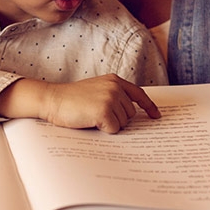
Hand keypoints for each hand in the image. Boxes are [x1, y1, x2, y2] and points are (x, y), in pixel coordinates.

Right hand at [0, 74, 161, 132]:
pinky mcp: (105, 110)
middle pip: (131, 113)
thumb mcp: (96, 90)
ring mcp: (111, 98)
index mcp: (114, 80)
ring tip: (92, 116)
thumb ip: (113, 95)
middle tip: (96, 115)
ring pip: (123, 123)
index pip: (139, 93)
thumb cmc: (71, 99)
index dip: (149, 106)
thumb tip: (130, 114)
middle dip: (118, 119)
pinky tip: (90, 121)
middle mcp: (115, 86)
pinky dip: (104, 130)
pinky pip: (114, 129)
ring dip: (110, 124)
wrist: (53, 99)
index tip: (156, 116)